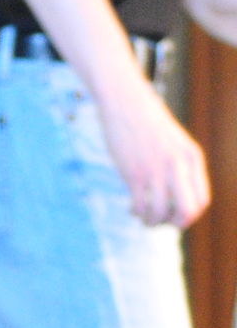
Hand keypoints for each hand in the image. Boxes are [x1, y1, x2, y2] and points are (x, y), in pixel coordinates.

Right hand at [98, 82, 209, 226]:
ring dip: (152, 222)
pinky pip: (140, 204)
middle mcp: (178, 166)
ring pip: (160, 211)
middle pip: (187, 211)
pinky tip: (132, 208)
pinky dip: (137, 212)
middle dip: (176, 224)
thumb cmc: (148, 123)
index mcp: (192, 158)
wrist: (127, 103)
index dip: (191, 216)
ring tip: (145, 218)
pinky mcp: (134, 172)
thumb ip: (180, 165)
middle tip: (163, 222)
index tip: (176, 216)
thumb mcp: (175, 143)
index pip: (202, 200)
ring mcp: (156, 170)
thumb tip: (177, 195)